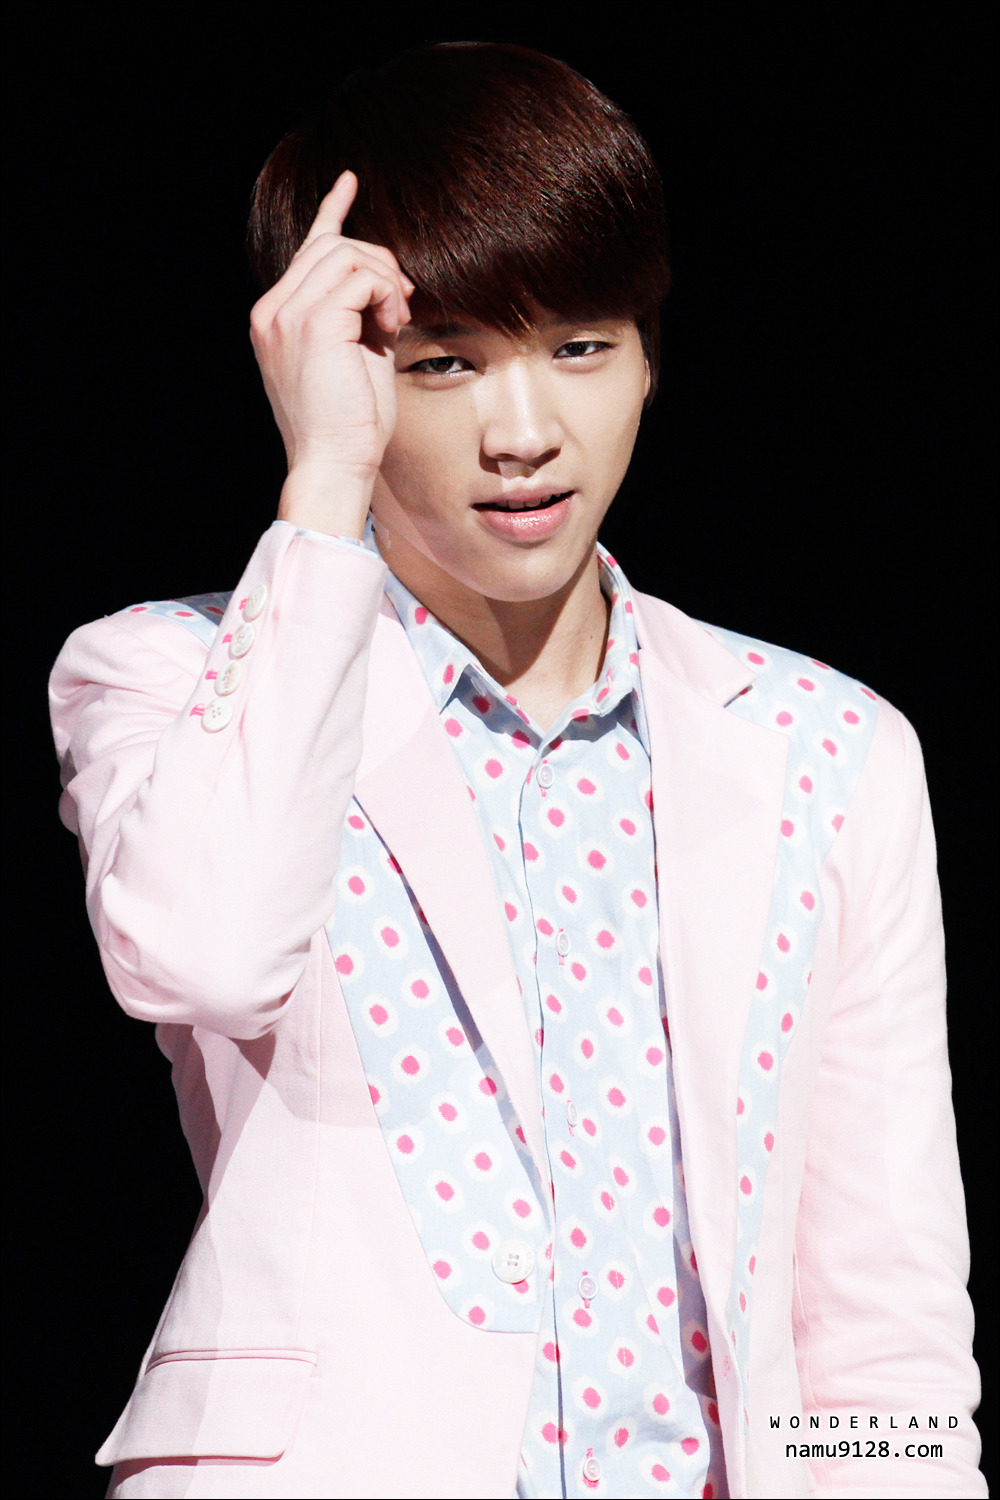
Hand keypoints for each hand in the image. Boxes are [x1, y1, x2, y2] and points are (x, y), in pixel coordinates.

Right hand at [249, 171, 413, 532]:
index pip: (306, 250)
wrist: (334, 463)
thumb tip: (386, 283)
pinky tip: (391, 327)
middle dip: (380, 266)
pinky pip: (361, 277)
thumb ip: (356, 314)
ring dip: (385, 283)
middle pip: (334, 246)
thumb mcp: (352, 357)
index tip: (350, 181)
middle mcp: (272, 311)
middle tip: (401, 307)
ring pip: (348, 255)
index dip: (333, 212)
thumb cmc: (349, 424)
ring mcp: (287, 315)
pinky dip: (386, 297)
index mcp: (275, 318)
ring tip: (394, 322)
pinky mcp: (313, 322)